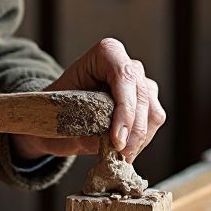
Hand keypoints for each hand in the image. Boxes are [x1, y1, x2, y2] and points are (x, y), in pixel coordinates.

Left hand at [11, 38, 165, 161]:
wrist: (57, 115)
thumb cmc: (56, 109)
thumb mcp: (60, 114)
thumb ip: (84, 124)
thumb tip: (111, 142)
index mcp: (106, 53)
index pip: (124, 76)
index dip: (124, 109)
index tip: (116, 139)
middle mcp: (128, 64)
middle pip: (141, 96)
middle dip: (133, 131)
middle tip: (119, 155)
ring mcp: (141, 83)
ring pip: (153, 111)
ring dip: (138, 138)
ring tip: (119, 156)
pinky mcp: (148, 102)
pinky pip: (154, 122)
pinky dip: (141, 141)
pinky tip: (124, 152)